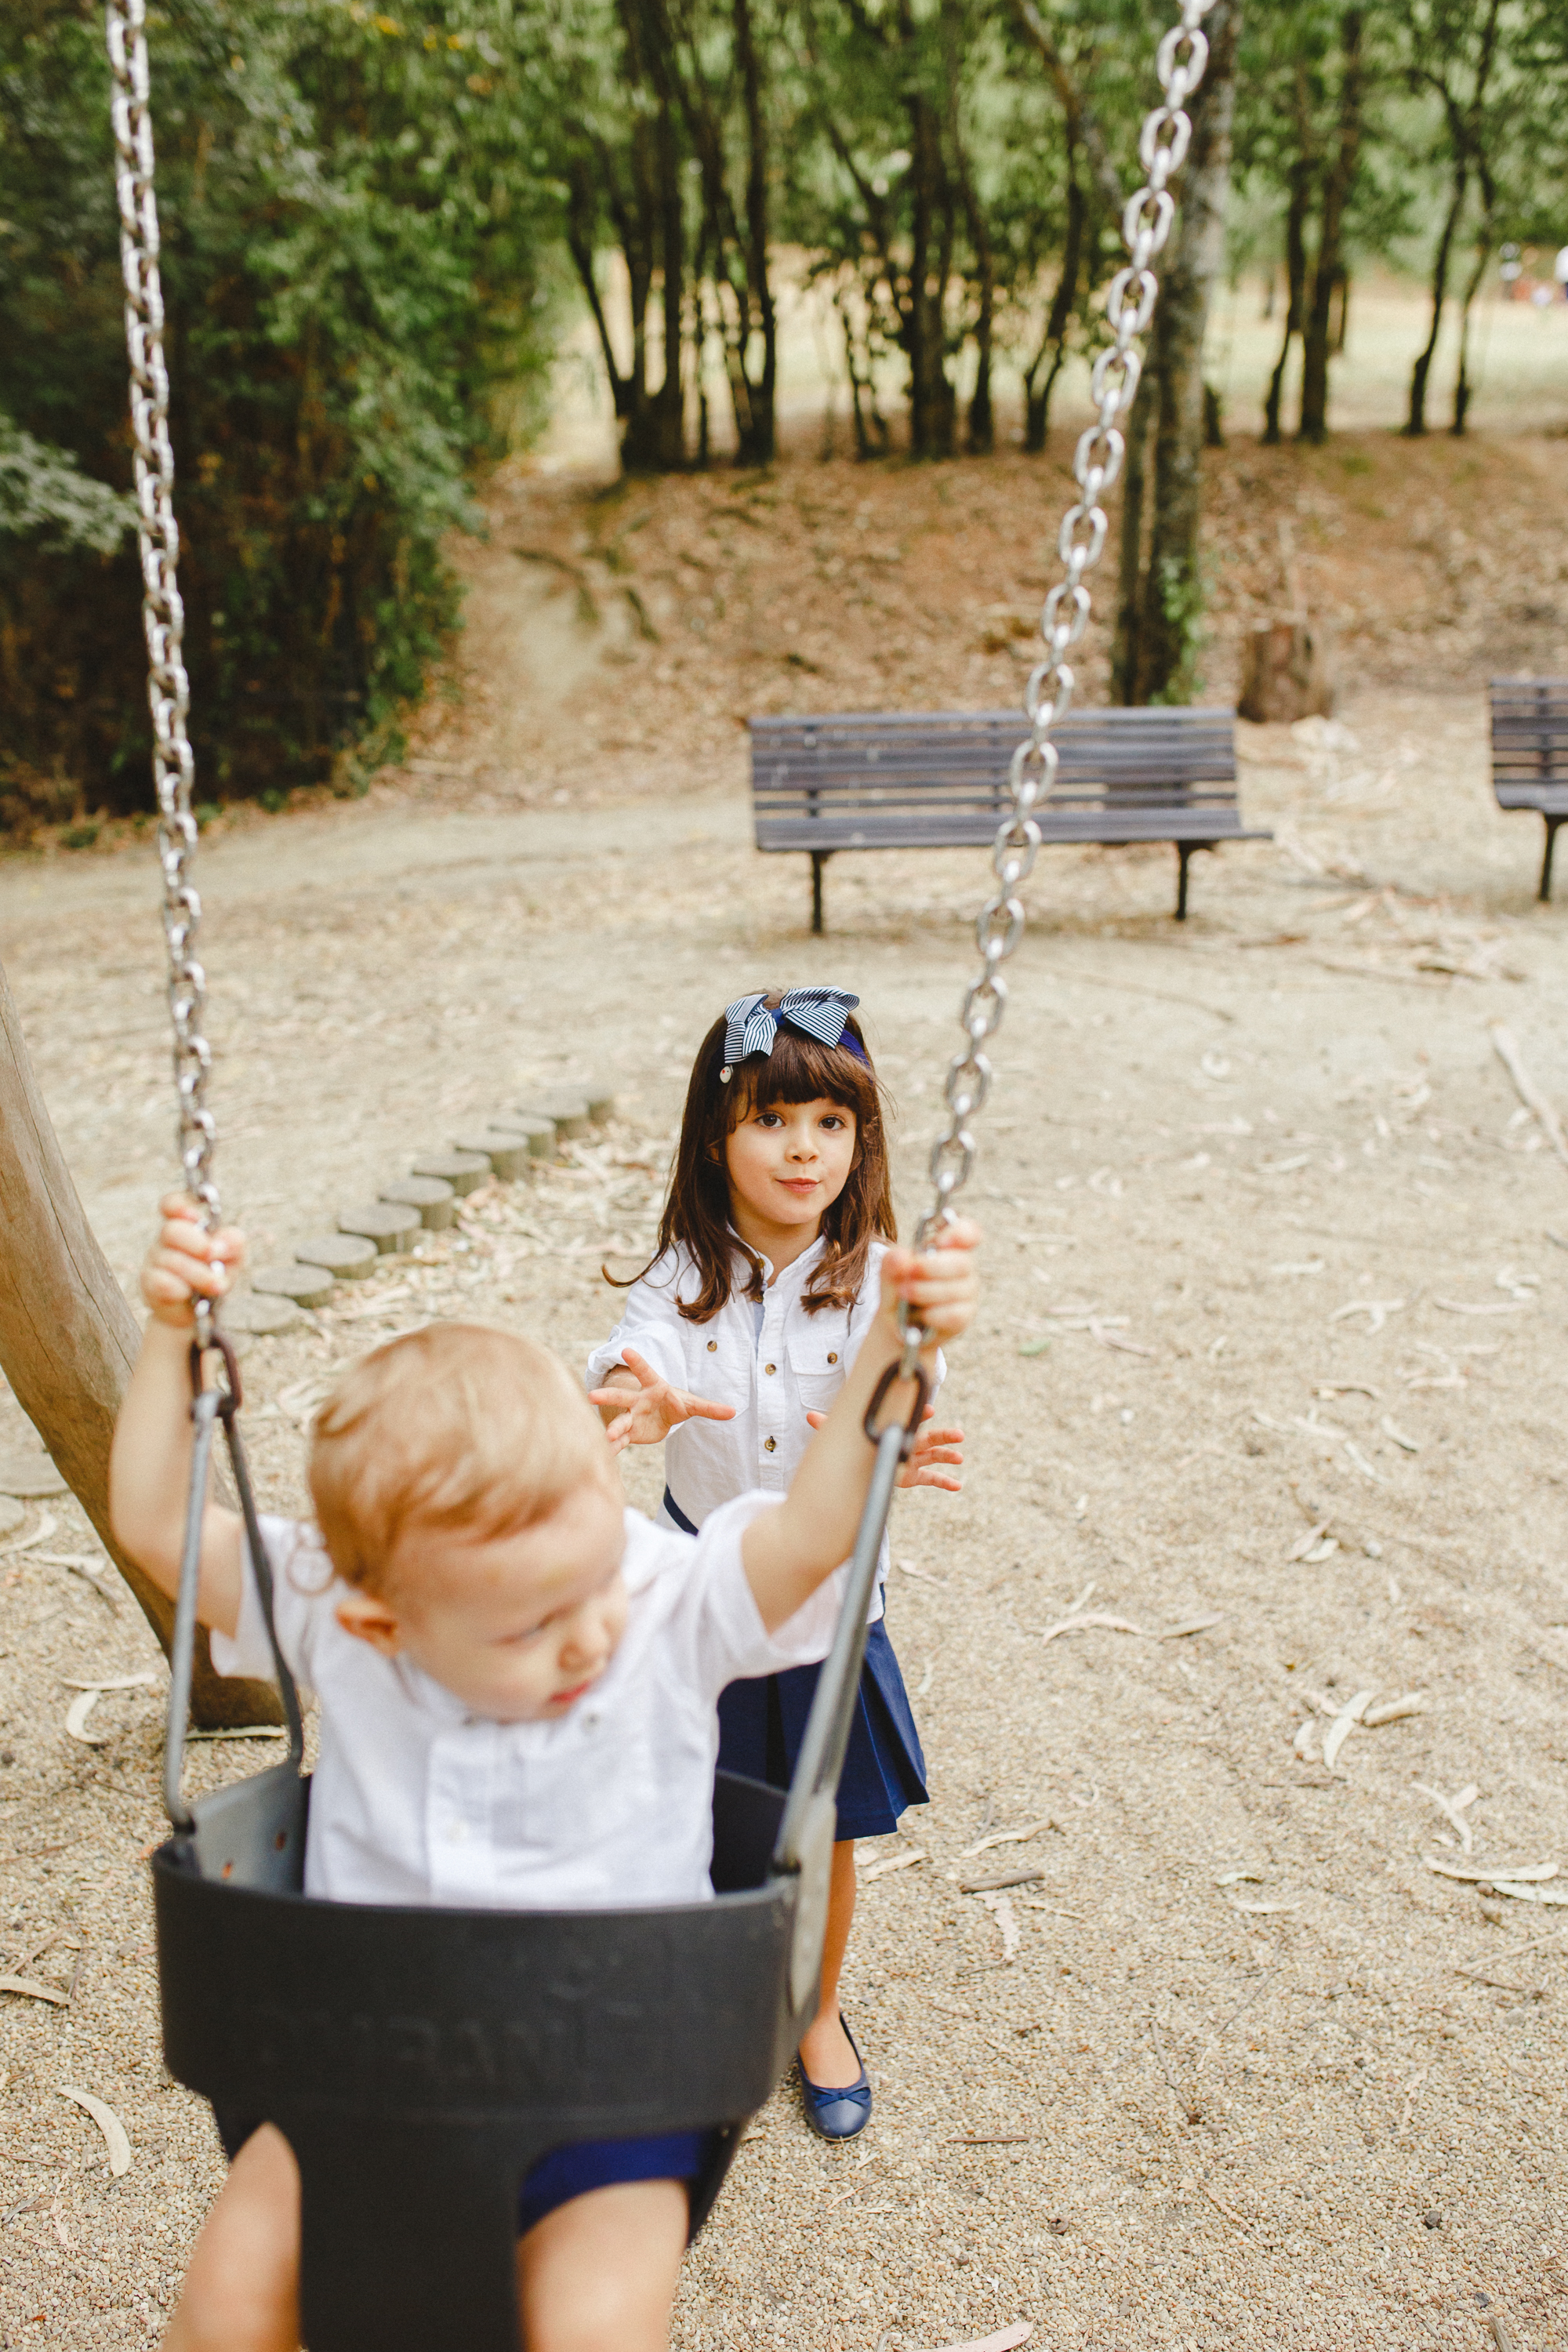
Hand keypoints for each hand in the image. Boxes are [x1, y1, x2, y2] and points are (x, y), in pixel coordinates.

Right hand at [140, 1193, 244, 1329]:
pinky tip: (189, 1293)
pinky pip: (161, 1282)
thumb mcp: (234, 1256)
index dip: (179, 1205)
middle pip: (171, 1231)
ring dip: (199, 1274)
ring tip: (218, 1286)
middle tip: (214, 1256)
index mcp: (185, 1224)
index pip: (172, 1204)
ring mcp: (155, 1261)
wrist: (202, 1310)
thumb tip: (220, 1244)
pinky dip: (181, 1289)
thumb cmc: (216, 1273)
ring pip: (171, 1261)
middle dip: (197, 1244)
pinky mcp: (149, 1284)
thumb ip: (233, 1243)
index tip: (195, 1216)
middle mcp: (166, 1239)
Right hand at [588, 1346, 738, 1454]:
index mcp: (654, 1387)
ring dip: (612, 1428)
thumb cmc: (677, 1403)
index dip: (637, 1361)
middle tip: (592, 1396)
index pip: (645, 1371)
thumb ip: (710, 1408)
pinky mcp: (631, 1434)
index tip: (626, 1348)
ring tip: (606, 1438)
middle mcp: (638, 1400)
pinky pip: (621, 1441)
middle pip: (622, 1397)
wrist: (664, 1416)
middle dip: (608, 1396)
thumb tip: (734, 1411)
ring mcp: (632, 1417)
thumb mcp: (693, 1405)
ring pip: (620, 1421)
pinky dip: (613, 1448)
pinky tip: (603, 1455)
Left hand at [806, 1405, 964, 1490]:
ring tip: (960, 1458)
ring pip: (934, 1456)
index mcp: (894, 1430)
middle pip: (929, 1437)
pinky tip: (958, 1486)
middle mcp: (906, 1442)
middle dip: (944, 1435)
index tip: (930, 1410)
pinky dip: (945, 1482)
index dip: (919, 1414)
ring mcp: (911, 1458)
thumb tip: (808, 1415)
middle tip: (959, 1435)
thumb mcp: (841, 1436)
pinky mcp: (911, 1474)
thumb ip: (827, 1425)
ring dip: (948, 1456)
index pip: (908, 1419)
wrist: (861, 1462)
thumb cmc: (854, 1443)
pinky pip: (931, 1479)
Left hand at [875, 1216, 980, 1350]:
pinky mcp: (965, 1316)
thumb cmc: (898, 1289)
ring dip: (925, 1292)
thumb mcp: (889, 1273)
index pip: (969, 1232)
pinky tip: (920, 1315)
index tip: (942, 1241)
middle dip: (931, 1267)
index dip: (961, 1233)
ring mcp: (967, 1292)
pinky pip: (954, 1315)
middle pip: (961, 1262)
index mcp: (948, 1246)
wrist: (898, 1324)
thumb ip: (893, 1262)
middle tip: (908, 1273)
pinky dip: (932, 1315)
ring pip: (956, 1290)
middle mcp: (963, 1266)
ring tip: (904, 1293)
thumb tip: (900, 1258)